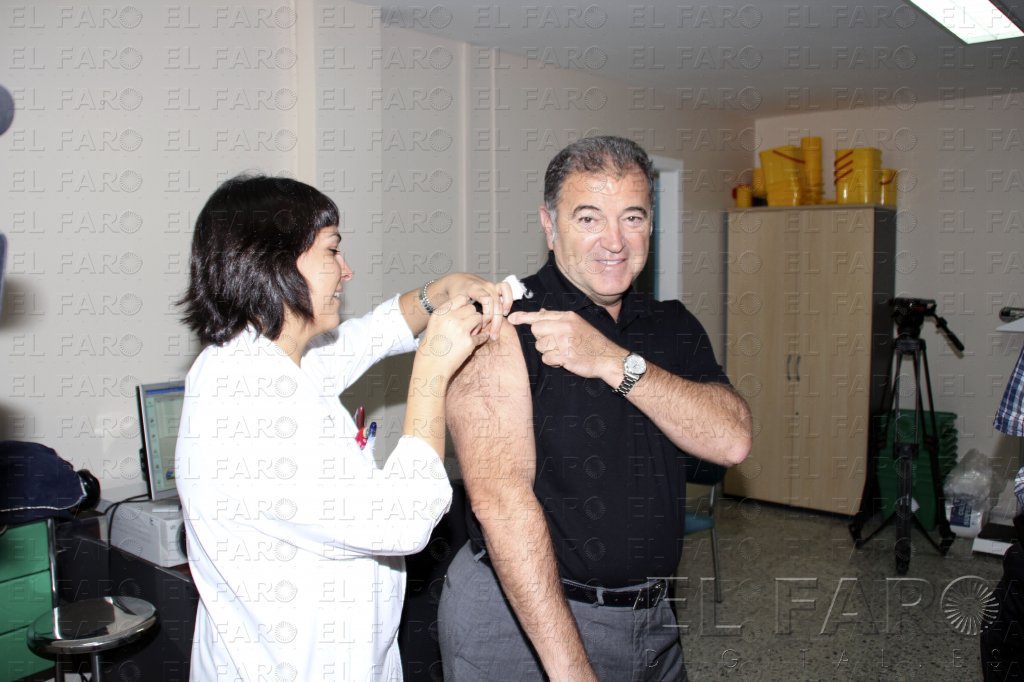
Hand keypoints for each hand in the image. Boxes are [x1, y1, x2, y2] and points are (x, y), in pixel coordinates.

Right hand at [419, 294, 488, 372]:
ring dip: (477, 325)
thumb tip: (467, 306)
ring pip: (479, 318)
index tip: (463, 314)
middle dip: (472, 316)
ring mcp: (460, 329)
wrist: (431, 367)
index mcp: (440, 312)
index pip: (461, 298)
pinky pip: (482, 335)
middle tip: (467, 327)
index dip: (465, 305)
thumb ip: (448, 314)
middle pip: (472, 308)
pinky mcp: (469, 342)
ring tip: (469, 334)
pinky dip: (481, 338)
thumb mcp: (435, 325)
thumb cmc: (432, 347)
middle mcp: (450, 318)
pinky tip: (474, 342)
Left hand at [438, 274, 513, 339]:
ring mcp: (491, 285)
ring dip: (502, 314)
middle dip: (495, 321)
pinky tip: (504, 312)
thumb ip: (459, 312)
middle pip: (496, 303)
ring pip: (502, 299)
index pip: (487, 300)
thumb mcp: (453, 302)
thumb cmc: (454, 294)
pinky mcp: (496, 286)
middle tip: (493, 335)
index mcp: (473, 288)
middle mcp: (485, 285)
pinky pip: (507, 290)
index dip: (488, 314)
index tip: (483, 325)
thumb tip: (466, 325)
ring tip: (497, 326)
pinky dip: (508, 301)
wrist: (457, 281)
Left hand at [507, 309, 621, 380]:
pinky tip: (564, 360)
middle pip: (536, 330)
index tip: (511, 318)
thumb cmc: (592, 342)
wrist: (608, 357)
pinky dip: (553, 362)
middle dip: (542, 339)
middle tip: (555, 343)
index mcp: (567, 317)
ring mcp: (564, 341)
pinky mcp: (565, 356)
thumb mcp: (577, 324)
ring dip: (548, 352)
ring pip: (540, 346)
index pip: (540, 315)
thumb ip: (558, 318)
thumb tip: (541, 312)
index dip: (523, 317)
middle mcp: (564, 326)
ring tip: (563, 352)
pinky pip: (546, 359)